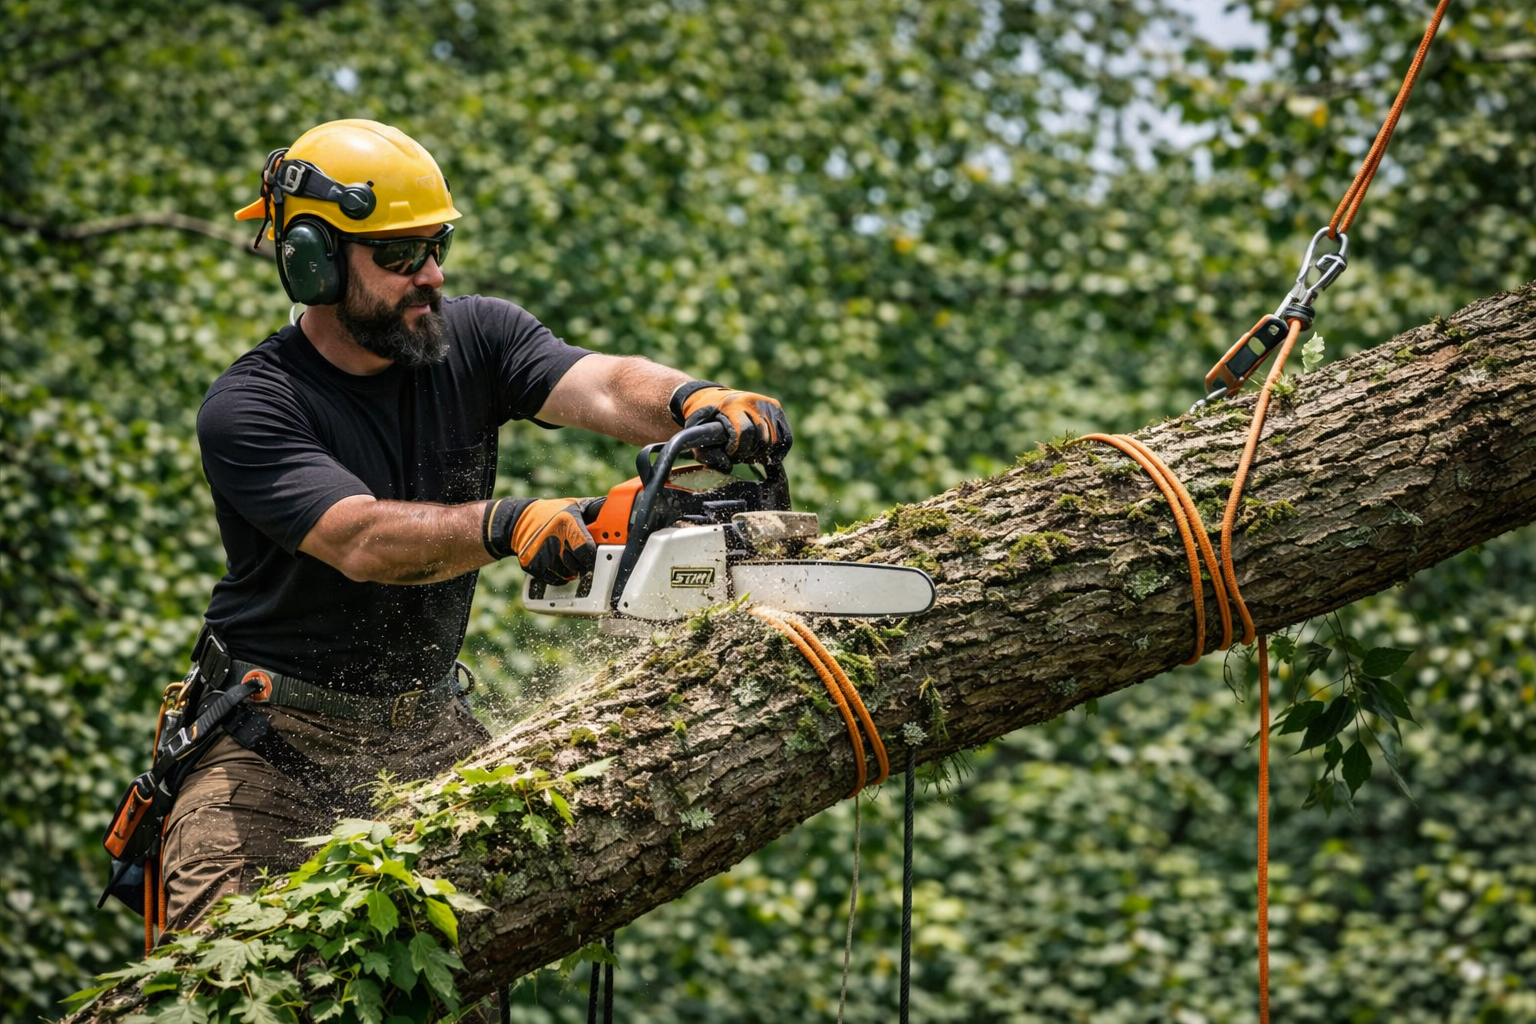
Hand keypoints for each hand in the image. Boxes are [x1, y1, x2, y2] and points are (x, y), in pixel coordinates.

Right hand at [510, 498, 596, 583]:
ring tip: (569, 560)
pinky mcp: (533, 565)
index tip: (594, 555)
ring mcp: (542, 555)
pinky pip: (554, 580)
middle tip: (582, 559)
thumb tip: (615, 510)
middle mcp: (554, 540)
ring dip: (572, 571)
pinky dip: (560, 576)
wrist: (518, 522)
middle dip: (583, 564)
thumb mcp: (572, 505)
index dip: (593, 556)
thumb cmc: (550, 513)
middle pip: (578, 565)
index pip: (587, 550)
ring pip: (567, 574)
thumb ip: (593, 510)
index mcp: (566, 523)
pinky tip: (558, 565)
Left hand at [677, 385, 792, 463]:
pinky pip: (786, 436)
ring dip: (764, 452)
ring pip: (775, 440)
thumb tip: (728, 466)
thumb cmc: (703, 418)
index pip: (745, 432)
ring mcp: (767, 404)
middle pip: (762, 438)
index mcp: (732, 405)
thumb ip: (706, 453)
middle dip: (750, 452)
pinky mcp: (776, 408)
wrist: (711, 396)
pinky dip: (780, 450)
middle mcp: (753, 401)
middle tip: (740, 455)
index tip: (730, 452)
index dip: (738, 449)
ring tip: (751, 453)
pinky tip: (769, 457)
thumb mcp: (697, 433)